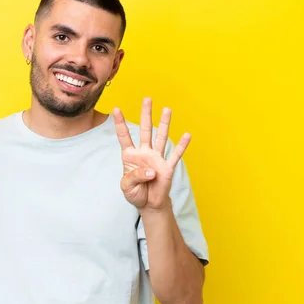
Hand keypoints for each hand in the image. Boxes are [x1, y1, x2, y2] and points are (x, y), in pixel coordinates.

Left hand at [112, 97, 190, 211]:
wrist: (148, 204)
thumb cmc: (135, 192)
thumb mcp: (126, 187)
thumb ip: (135, 176)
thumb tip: (151, 170)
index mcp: (130, 156)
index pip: (124, 136)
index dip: (120, 123)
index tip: (116, 108)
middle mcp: (144, 153)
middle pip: (145, 130)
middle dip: (146, 114)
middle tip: (147, 99)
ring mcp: (157, 158)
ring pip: (161, 138)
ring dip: (164, 124)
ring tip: (167, 109)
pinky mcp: (167, 167)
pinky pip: (175, 155)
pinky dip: (182, 146)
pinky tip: (187, 135)